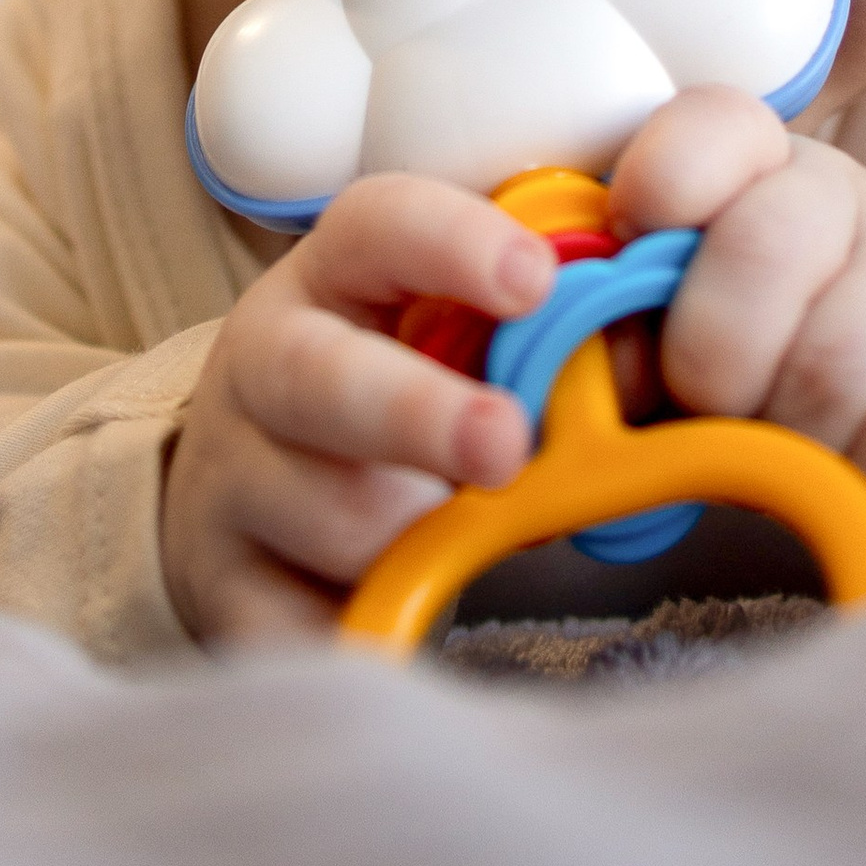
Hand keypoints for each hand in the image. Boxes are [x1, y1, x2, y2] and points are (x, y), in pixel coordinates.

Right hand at [161, 174, 550, 646]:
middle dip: (418, 412)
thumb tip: (632, 361)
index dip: (453, 241)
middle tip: (505, 445)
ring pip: (332, 518)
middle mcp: (266, 367)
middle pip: (322, 378)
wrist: (257, 504)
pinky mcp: (232, 597)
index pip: (378, 225)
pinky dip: (370, 641)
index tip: (536, 278)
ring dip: (420, 538)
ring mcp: (234, 484)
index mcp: (332, 278)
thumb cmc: (395, 403)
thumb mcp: (455, 345)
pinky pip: (304, 632)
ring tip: (463, 540)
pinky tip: (406, 632)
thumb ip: (547, 339)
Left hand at [609, 89, 865, 568]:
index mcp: (751, 172)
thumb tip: (581, 362)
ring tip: (799, 449)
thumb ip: (626, 344)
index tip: (638, 254)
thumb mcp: (684, 354)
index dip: (661, 184)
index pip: (711, 126)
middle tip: (719, 410)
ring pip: (835, 357)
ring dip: (795, 441)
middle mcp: (846, 193)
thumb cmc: (774, 389)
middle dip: (715, 361)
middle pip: (763, 248)